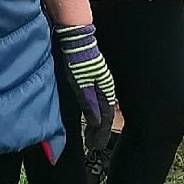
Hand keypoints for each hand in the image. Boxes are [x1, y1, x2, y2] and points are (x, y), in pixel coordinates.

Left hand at [55, 23, 117, 149]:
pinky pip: (95, 98)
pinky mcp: (92, 76)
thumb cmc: (79, 59)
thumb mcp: (82, 85)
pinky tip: (87, 111)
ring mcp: (99, 80)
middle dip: (99, 129)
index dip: (101, 133)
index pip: (106, 118)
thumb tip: (97, 122)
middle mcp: (106, 86)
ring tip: (90, 131)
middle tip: (92, 142)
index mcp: (107, 90)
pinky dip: (92, 109)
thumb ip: (90, 104)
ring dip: (96, 120)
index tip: (96, 145)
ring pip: (100, 106)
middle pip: (104, 113)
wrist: (76, 38)